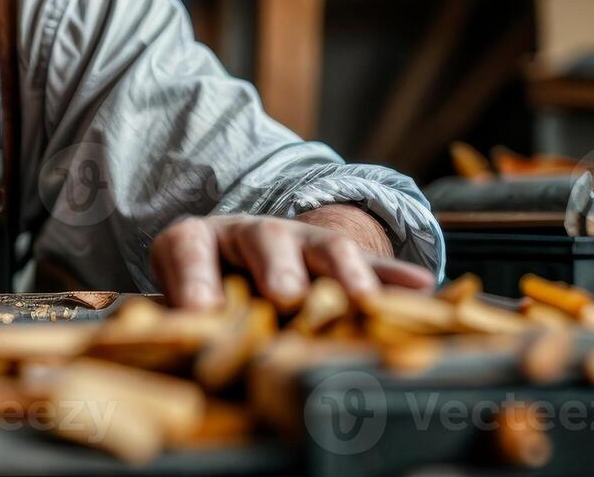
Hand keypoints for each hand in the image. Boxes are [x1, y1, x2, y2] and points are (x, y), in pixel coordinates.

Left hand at [148, 206, 433, 309]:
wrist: (230, 267)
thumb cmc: (196, 299)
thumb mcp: (174, 307)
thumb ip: (170, 327)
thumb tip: (169, 359)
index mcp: (193, 243)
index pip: (186, 249)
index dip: (192, 277)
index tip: (199, 310)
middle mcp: (245, 234)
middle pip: (261, 240)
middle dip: (276, 267)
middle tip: (286, 295)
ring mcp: (296, 241)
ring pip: (322, 246)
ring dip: (343, 271)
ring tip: (363, 299)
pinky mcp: (336, 258)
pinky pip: (371, 263)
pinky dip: (394, 276)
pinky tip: (424, 287)